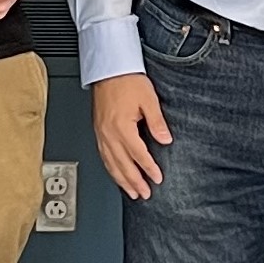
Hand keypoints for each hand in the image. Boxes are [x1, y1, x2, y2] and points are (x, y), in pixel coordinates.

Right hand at [92, 73, 171, 199]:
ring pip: (110, 164)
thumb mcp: (148, 99)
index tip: (157, 178)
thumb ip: (157, 122)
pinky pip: (103, 156)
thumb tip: (165, 140)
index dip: (148, 169)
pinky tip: (116, 174)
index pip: (138, 155)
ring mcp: (101, 133)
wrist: (109, 68)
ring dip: (121, 180)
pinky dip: (111, 169)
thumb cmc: (126, 80)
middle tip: (144, 194)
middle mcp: (108, 133)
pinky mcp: (98, 130)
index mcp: (121, 127)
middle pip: (122, 165)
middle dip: (134, 182)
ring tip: (131, 192)